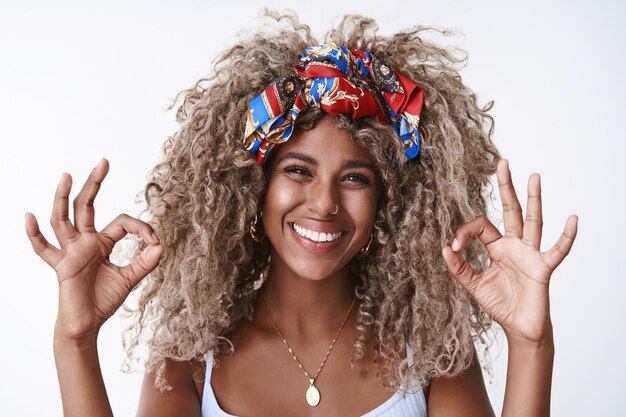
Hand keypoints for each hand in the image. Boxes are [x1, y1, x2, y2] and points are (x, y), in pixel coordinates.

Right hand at [25, 159, 162, 340]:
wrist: (87, 324)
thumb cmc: (104, 300)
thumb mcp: (130, 277)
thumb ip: (146, 261)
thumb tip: (161, 244)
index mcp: (102, 242)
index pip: (122, 222)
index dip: (140, 227)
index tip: (153, 239)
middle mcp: (84, 242)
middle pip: (85, 206)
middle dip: (94, 184)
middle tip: (103, 162)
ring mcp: (70, 252)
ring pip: (62, 219)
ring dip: (63, 197)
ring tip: (67, 176)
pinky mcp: (61, 266)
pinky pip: (43, 249)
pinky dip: (34, 234)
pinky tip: (29, 217)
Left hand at [442, 160, 577, 346]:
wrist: (519, 327)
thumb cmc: (500, 303)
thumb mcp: (473, 284)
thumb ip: (458, 267)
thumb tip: (444, 247)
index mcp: (497, 247)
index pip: (481, 226)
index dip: (464, 233)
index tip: (453, 248)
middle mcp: (514, 245)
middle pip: (511, 210)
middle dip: (506, 187)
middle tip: (503, 163)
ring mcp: (530, 254)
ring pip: (533, 222)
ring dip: (533, 200)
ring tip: (534, 177)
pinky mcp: (542, 268)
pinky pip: (557, 251)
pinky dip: (566, 236)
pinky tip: (572, 219)